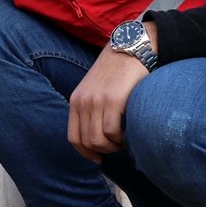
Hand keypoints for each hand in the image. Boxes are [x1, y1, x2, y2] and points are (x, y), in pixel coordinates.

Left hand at [68, 44, 151, 162]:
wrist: (131, 48)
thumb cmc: (117, 71)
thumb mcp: (95, 89)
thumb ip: (91, 109)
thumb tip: (96, 137)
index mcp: (76, 101)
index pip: (73, 138)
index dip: (86, 153)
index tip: (98, 158)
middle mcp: (82, 102)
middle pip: (87, 142)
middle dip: (103, 151)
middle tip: (117, 146)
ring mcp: (96, 101)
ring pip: (99, 140)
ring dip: (113, 147)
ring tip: (124, 140)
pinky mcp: (113, 100)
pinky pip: (112, 132)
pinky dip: (121, 138)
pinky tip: (129, 132)